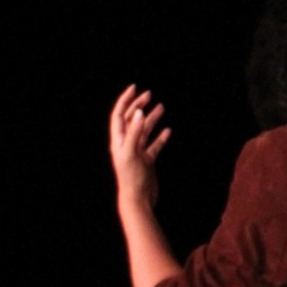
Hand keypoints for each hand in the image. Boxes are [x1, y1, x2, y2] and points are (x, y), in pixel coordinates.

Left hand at [109, 84, 170, 208]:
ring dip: (151, 119)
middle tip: (149, 94)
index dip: (125, 101)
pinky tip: (167, 131)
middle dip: (138, 106)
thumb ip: (134, 132)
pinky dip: (160, 137)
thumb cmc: (132, 177)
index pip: (119, 116)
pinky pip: (154, 146)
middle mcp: (126, 145)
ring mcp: (137, 153)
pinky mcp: (147, 161)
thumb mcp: (131, 152)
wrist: (138, 199)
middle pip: (131, 121)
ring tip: (161, 107)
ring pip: (144, 131)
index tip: (134, 88)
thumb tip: (137, 112)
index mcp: (118, 141)